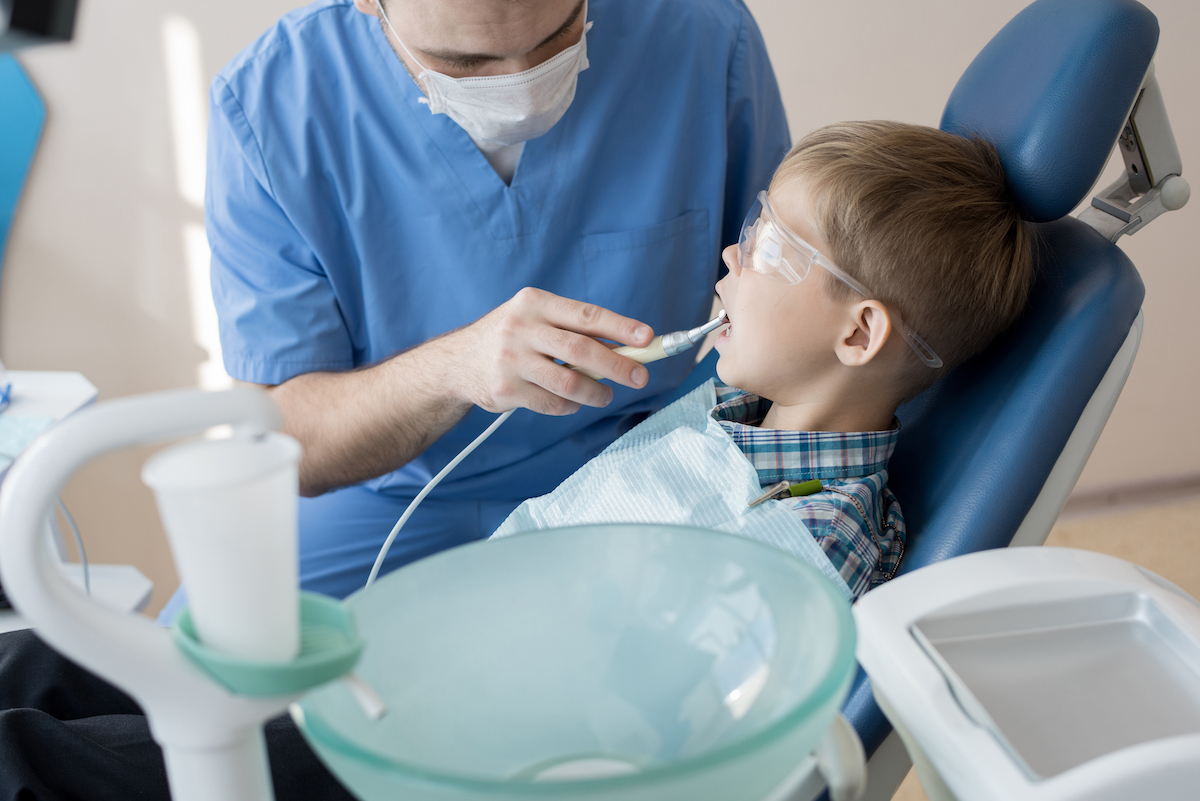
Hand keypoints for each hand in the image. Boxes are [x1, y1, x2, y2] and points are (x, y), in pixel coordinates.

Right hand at [442, 288, 654, 414]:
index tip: (647, 338)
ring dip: (596, 393)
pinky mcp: (505, 390)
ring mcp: (511, 360)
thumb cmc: (511, 338)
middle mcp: (521, 328)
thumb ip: (573, 330)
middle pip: (582, 349)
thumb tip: (628, 347)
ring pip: (569, 381)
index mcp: (534, 303)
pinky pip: (552, 402)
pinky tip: (573, 402)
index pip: (586, 315)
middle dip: (618, 365)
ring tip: (606, 395)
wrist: (457, 362)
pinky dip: (570, 405)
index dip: (620, 327)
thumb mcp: (535, 319)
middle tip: (640, 377)